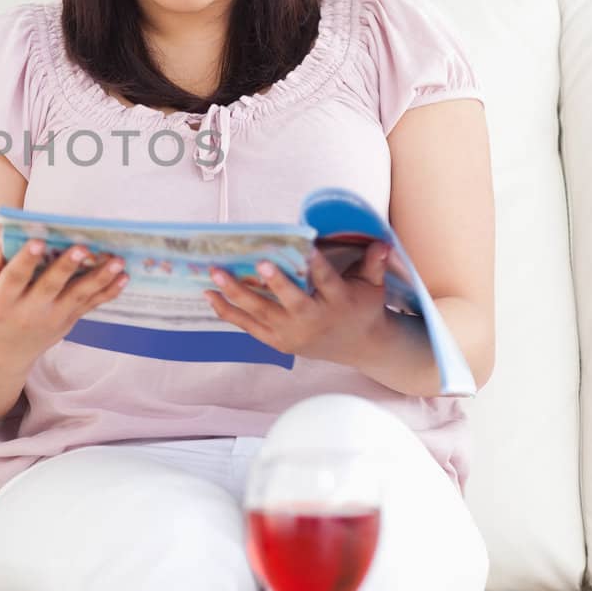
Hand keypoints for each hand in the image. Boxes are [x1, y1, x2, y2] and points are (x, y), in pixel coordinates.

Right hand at [0, 236, 129, 370]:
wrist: (2, 354)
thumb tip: (0, 242)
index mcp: (0, 302)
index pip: (13, 278)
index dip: (26, 260)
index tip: (37, 242)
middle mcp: (28, 312)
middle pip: (50, 286)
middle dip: (67, 267)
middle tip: (83, 248)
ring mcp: (51, 319)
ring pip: (77, 296)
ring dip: (99, 278)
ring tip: (117, 262)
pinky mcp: (68, 321)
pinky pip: (90, 305)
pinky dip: (108, 292)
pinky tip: (124, 277)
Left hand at [203, 241, 393, 367]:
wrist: (359, 347)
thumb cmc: (362, 307)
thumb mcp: (372, 286)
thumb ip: (373, 264)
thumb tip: (381, 243)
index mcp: (338, 303)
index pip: (327, 282)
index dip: (317, 266)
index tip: (307, 248)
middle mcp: (313, 321)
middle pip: (291, 302)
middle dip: (275, 284)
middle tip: (259, 263)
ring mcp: (292, 334)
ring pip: (262, 314)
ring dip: (237, 294)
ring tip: (215, 274)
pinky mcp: (278, 342)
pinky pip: (249, 327)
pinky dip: (229, 313)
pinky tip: (210, 296)